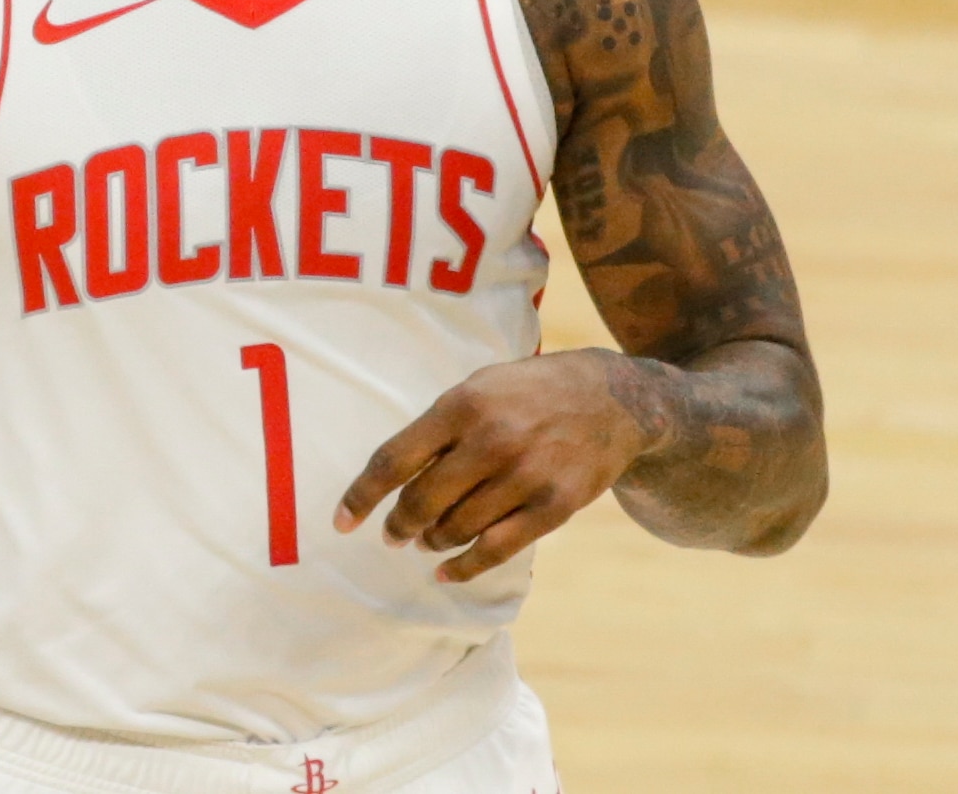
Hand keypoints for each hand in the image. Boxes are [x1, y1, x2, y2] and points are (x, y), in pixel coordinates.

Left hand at [334, 349, 661, 582]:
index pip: (395, 459)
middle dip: (398, 525)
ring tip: (427, 540)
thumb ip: (440, 426)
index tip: (342, 522)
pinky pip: (495, 550)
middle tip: (393, 534)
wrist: (615, 399)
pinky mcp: (553, 506)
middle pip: (421, 502)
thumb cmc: (533, 392)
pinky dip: (463, 566)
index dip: (361, 496)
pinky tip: (446, 570)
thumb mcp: (482, 386)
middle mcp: (492, 439)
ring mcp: (525, 475)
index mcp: (465, 403)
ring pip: (455, 528)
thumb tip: (394, 480)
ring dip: (432, 541)